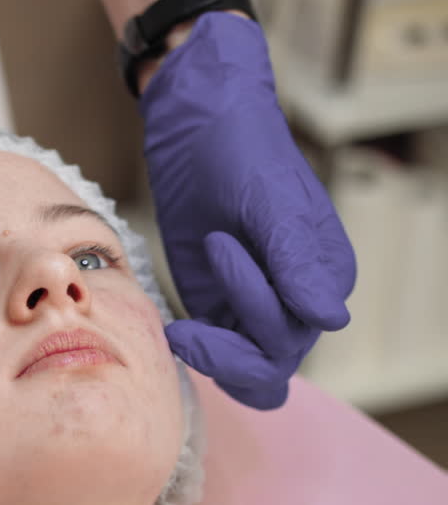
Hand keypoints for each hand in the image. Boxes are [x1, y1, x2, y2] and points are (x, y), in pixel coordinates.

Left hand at [141, 13, 355, 409]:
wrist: (198, 131)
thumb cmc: (241, 152)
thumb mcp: (268, 200)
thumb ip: (295, 261)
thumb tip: (332, 319)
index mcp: (325, 274)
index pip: (298, 329)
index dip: (256, 306)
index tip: (217, 242)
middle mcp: (300, 299)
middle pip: (273, 363)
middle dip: (228, 351)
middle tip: (183, 328)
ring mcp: (257, 307)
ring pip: (250, 373)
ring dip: (214, 361)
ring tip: (178, 330)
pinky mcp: (220, 308)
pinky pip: (221, 356)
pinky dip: (200, 355)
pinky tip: (172, 329)